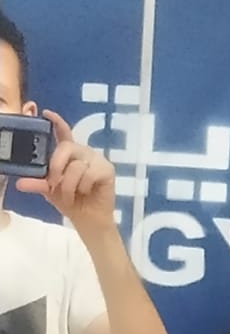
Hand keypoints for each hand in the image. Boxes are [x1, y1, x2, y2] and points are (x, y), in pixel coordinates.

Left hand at [16, 110, 115, 231]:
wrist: (88, 220)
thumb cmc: (71, 202)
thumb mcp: (49, 191)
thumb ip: (37, 183)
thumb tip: (19, 183)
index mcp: (69, 154)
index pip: (63, 133)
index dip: (56, 122)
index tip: (46, 113)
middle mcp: (83, 152)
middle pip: (66, 147)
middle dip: (56, 167)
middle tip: (53, 184)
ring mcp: (96, 159)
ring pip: (76, 165)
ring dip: (69, 185)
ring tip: (71, 195)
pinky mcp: (107, 169)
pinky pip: (89, 174)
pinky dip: (83, 187)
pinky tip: (86, 192)